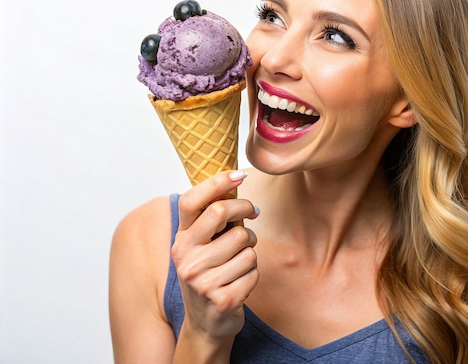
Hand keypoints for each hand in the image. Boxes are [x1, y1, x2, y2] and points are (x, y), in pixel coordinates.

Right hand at [172, 170, 259, 350]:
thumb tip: (235, 181)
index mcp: (180, 240)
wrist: (206, 324)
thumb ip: (211, 221)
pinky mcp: (222, 298)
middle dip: (245, 209)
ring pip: (246, 244)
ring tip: (239, 263)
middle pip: (223, 213)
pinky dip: (253, 275)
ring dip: (251, 251)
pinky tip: (240, 284)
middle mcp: (185, 258)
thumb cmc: (209, 276)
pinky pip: (254, 270)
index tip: (240, 175)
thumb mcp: (201, 248)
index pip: (192, 201)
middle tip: (253, 213)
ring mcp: (202, 280)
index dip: (217, 182)